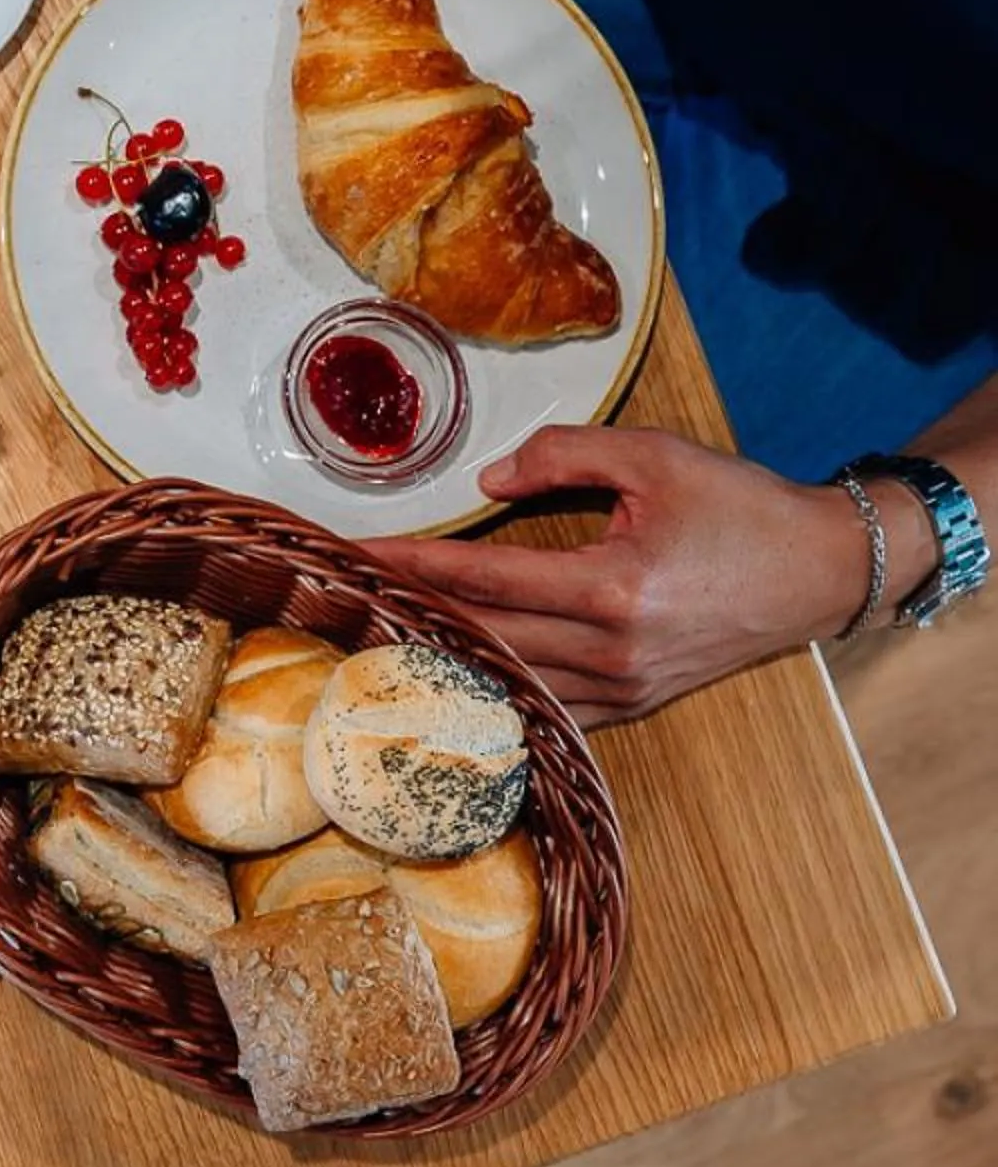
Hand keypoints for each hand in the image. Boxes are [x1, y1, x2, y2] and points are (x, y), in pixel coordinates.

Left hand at [368, 426, 870, 725]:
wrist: (822, 571)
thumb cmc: (742, 510)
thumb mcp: (656, 457)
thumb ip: (564, 456)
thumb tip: (487, 482)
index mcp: (613, 590)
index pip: (484, 578)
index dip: (411, 565)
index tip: (355, 555)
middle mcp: (612, 652)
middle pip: (480, 636)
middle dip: (406, 613)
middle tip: (343, 594)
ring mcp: (623, 688)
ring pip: (505, 682)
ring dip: (439, 659)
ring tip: (375, 635)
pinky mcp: (633, 705)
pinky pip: (544, 710)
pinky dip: (493, 693)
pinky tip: (448, 676)